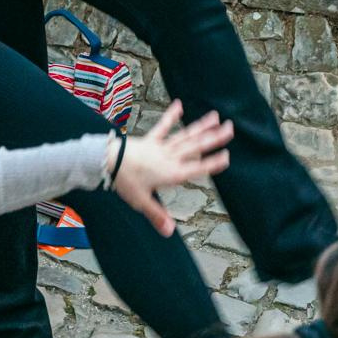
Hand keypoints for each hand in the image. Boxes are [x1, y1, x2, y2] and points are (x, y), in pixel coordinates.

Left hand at [109, 102, 234, 235]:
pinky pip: (163, 127)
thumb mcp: (141, 202)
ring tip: (215, 116)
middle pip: (196, 147)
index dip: (213, 163)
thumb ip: (157, 215)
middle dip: (214, 138)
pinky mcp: (150, 140)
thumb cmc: (125, 182)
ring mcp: (161, 147)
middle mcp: (170, 158)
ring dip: (201, 126)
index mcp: (171, 174)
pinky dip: (171, 116)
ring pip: (185, 136)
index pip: (197, 169)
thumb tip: (170, 232)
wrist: (107, 161)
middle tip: (230, 128)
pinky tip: (179, 105)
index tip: (227, 156)